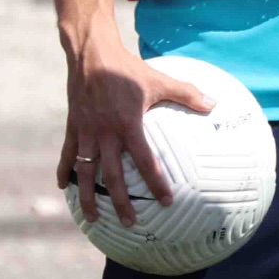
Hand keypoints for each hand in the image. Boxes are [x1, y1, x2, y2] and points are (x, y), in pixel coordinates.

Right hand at [59, 25, 214, 227]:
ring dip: (89, 197)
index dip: (156, 183)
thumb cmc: (129, 69)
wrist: (93, 55)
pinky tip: (64, 187)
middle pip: (112, 176)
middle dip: (120, 202)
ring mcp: (86, 132)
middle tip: (130, 223)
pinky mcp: (72, 127)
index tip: (166, 201)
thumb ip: (187, 93)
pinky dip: (65, 172)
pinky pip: (67, 155)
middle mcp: (105, 134)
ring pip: (85, 173)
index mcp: (128, 124)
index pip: (145, 161)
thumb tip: (214, 104)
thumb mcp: (160, 79)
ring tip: (93, 218)